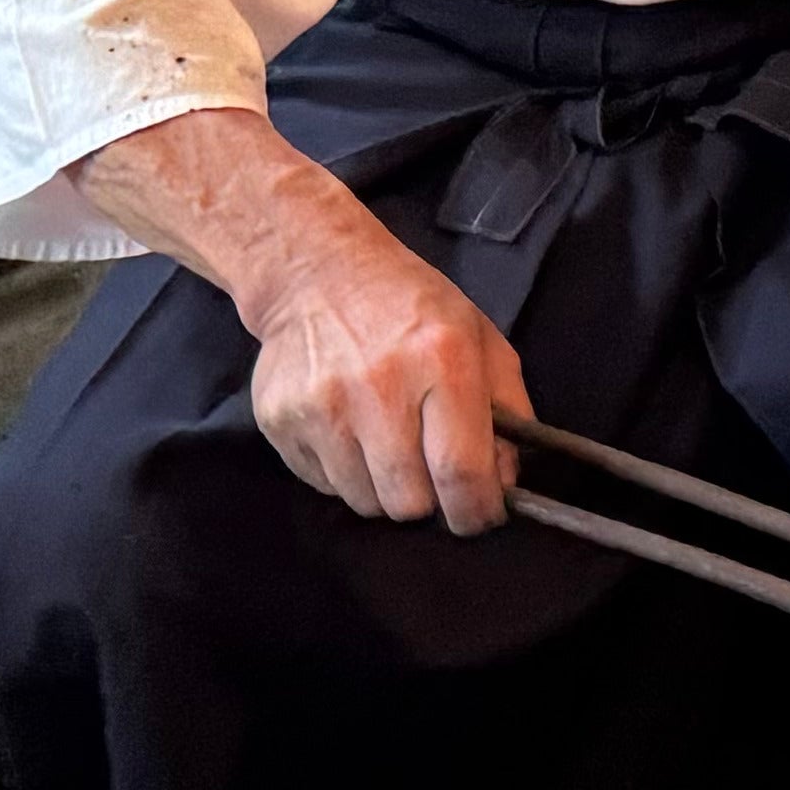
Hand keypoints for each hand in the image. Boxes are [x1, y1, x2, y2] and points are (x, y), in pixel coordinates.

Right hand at [241, 227, 531, 531]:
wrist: (317, 274)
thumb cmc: (412, 309)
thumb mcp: (481, 339)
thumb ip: (509, 410)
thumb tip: (505, 482)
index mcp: (441, 360)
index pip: (460, 470)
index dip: (476, 510)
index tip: (482, 515)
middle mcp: (378, 385)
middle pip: (409, 501)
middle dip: (430, 500)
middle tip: (431, 473)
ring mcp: (321, 406)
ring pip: (365, 501)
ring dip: (385, 489)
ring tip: (388, 443)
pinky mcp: (280, 420)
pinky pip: (325, 485)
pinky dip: (346, 475)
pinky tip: (352, 432)